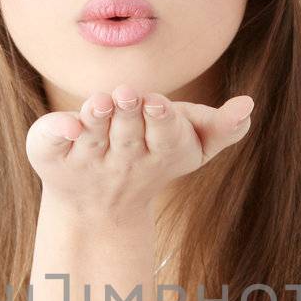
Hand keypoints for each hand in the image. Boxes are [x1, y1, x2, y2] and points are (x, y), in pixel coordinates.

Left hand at [26, 83, 255, 216]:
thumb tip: (249, 104)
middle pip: (129, 135)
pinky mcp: (52, 155)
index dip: (162, 120)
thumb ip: (222, 128)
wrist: (95, 208)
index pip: (166, 137)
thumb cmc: (150, 155)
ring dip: (97, 116)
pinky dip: (56, 131)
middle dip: (129, 113)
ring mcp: (87, 158)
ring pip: (93, 135)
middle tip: (127, 92)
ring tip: (102, 99)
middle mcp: (123, 159)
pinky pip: (50, 142)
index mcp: (158, 153)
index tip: (157, 103)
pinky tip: (64, 125)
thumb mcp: (191, 144)